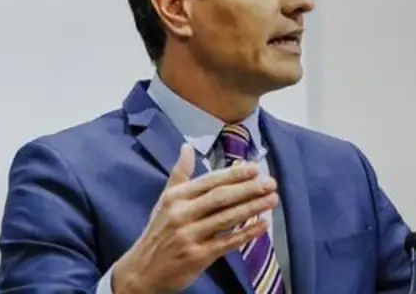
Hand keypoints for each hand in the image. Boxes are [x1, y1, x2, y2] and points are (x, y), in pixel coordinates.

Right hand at [110, 144, 277, 293]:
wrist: (143, 268)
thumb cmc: (158, 231)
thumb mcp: (164, 201)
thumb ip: (179, 175)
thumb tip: (186, 147)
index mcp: (174, 197)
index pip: (208, 181)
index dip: (233, 174)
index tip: (254, 168)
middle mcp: (182, 214)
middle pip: (220, 198)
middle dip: (248, 189)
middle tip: (271, 182)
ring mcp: (190, 236)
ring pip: (226, 218)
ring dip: (252, 208)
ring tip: (272, 199)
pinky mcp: (199, 256)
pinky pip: (228, 242)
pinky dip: (247, 233)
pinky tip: (263, 225)